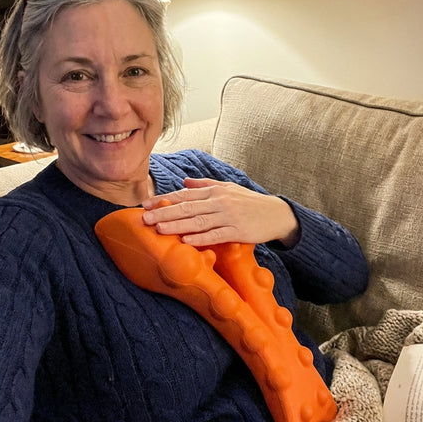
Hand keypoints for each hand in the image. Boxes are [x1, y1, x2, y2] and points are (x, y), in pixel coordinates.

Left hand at [141, 178, 300, 247]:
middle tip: (145, 218)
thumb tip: (184, 180)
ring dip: (177, 225)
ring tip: (159, 229)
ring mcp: (228, 216)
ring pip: (198, 220)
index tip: (146, 204)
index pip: (184, 194)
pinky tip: (186, 241)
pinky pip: (216, 234)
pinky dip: (201, 238)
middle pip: (187, 207)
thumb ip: (205, 184)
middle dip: (164, 212)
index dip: (164, 199)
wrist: (277, 214)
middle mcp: (219, 201)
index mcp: (215, 191)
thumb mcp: (228, 188)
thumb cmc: (250, 202)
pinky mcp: (238, 230)